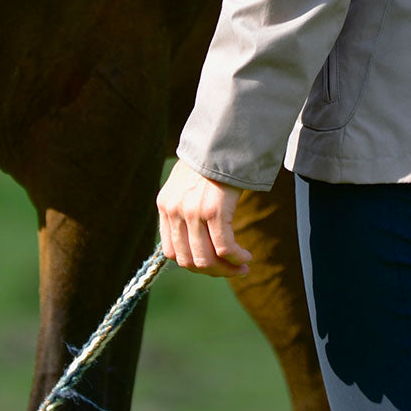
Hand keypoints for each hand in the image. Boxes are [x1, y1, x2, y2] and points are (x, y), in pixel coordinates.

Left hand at [156, 160, 251, 277]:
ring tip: (241, 266)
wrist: (221, 140)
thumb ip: (182, 210)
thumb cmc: (208, 163)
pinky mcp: (214, 210)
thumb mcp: (184, 185)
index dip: (192, 264)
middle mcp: (175, 211)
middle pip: (188, 261)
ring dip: (226, 269)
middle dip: (211, 271)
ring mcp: (192, 212)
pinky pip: (225, 249)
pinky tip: (246, 257)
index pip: (171, 253)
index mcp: (165, 206)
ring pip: (206, 260)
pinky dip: (237, 258)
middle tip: (230, 270)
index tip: (211, 264)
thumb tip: (194, 243)